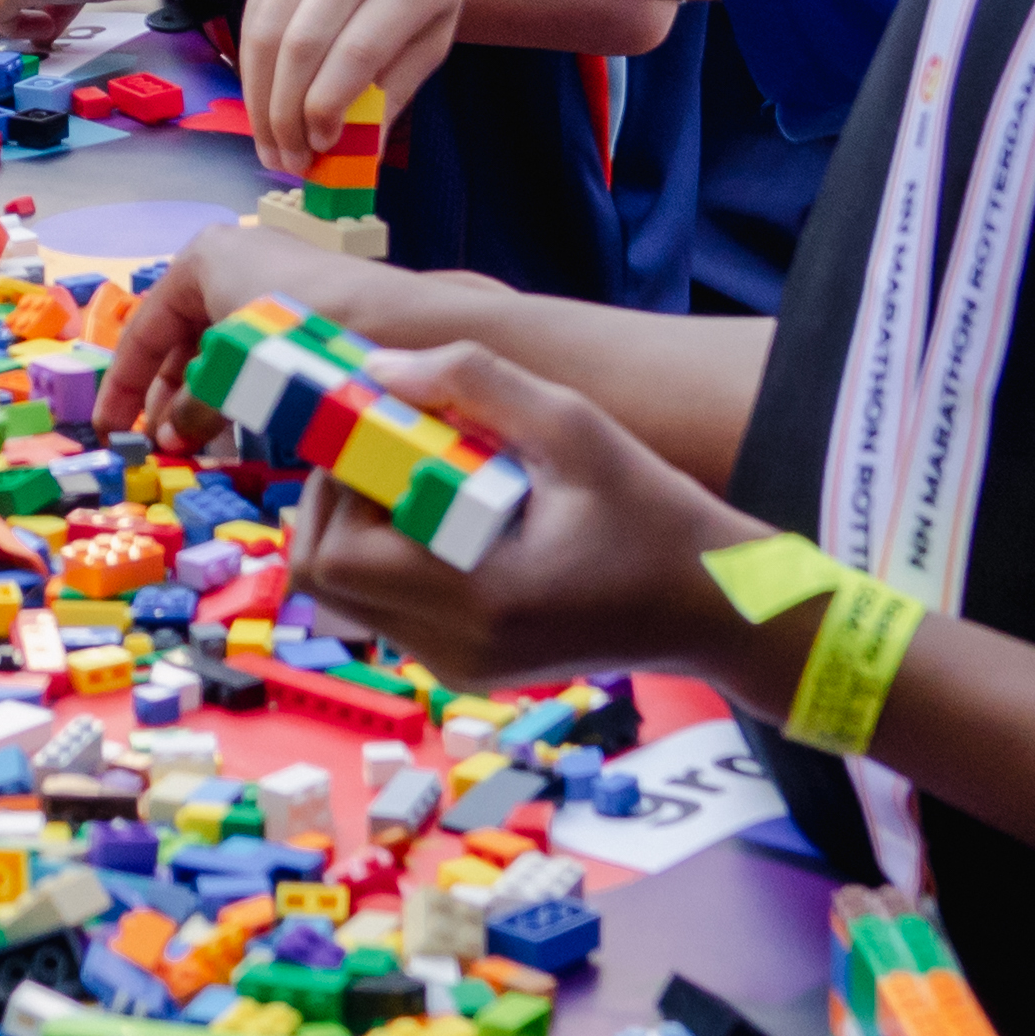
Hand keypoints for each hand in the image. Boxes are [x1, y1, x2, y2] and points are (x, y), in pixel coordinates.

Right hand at [98, 215, 488, 448]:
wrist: (399, 324)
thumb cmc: (298, 331)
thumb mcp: (234, 367)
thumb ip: (195, 402)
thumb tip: (169, 437)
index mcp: (201, 258)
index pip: (142, 330)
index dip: (123, 385)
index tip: (109, 428)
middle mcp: (230, 260)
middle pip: (179, 340)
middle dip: (166, 397)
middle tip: (158, 446)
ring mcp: (268, 281)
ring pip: (217, 350)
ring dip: (202, 400)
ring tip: (196, 447)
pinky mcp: (300, 306)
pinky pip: (252, 352)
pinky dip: (238, 390)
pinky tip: (238, 430)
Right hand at [233, 0, 511, 176]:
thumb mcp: (437, 26)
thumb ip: (399, 86)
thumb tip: (357, 154)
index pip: (359, 50)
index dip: (331, 106)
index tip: (323, 149)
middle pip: (303, 42)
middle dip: (286, 113)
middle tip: (288, 161)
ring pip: (267, 28)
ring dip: (260, 97)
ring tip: (270, 143)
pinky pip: (253, 10)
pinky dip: (251, 65)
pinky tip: (260, 101)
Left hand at [280, 340, 761, 698]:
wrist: (711, 604)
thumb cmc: (651, 512)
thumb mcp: (575, 426)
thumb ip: (476, 383)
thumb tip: (378, 369)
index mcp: (481, 600)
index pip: (337, 556)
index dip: (336, 486)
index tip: (377, 433)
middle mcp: (457, 648)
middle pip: (323, 580)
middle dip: (335, 504)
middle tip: (387, 451)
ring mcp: (459, 666)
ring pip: (348, 598)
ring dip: (361, 530)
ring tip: (425, 481)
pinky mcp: (467, 667)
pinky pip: (388, 612)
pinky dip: (391, 559)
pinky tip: (450, 518)